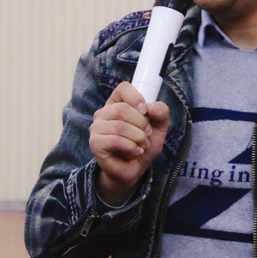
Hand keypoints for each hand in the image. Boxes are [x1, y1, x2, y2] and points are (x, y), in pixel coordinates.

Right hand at [89, 82, 169, 205]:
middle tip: (146, 134)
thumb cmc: (144, 144)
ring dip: (137, 137)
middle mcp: (104, 113)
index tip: (146, 111)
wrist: (135, 169)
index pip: (123, 88)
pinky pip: (115, 140)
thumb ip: (161, 112)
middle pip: (122, 109)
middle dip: (141, 123)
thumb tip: (151, 107)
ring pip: (120, 126)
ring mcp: (97, 128)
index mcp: (117, 103)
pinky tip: (135, 151)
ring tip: (142, 144)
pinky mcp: (95, 143)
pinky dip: (131, 146)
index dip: (136, 98)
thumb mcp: (159, 127)